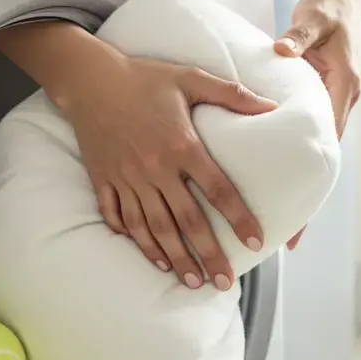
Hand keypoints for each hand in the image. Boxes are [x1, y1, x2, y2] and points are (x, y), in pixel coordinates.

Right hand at [60, 54, 276, 289]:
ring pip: (153, 227)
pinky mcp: (104, 180)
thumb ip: (232, 94)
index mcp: (182, 145)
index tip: (255, 242)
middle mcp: (155, 168)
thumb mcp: (190, 78)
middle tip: (225, 282)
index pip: (218, 190)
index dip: (239, 218)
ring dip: (174, 257)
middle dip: (208, 255)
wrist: (89, 79)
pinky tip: (154, 258)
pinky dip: (136, 240)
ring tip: (192, 281)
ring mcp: (127, 177)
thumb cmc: (144, 77)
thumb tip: (271, 107)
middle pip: (186, 221)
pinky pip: (120, 217)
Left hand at [274, 0, 360, 249]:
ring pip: (312, 148)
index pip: (327, 143)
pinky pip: (303, 130)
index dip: (312, 180)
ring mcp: (330, 99)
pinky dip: (290, 152)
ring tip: (278, 215)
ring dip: (299, 179)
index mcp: (345, 87)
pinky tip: (272, 170)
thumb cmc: (331, 4)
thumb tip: (280, 48)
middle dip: (307, 196)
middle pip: (321, 158)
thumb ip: (299, 35)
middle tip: (288, 235)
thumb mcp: (316, 17)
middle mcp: (341, 100)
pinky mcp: (318, 94)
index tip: (301, 212)